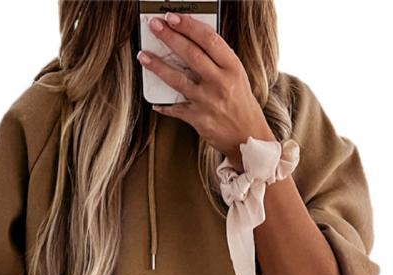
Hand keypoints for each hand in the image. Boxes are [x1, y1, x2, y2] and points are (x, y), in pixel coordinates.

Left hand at [138, 12, 274, 169]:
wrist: (249, 139)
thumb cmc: (242, 106)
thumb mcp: (238, 77)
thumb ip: (219, 61)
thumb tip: (193, 42)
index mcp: (232, 68)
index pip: (208, 40)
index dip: (188, 26)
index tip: (172, 17)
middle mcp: (220, 83)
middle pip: (190, 54)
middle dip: (169, 37)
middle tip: (154, 26)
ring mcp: (208, 102)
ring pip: (177, 79)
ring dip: (157, 66)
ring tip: (144, 56)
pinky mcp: (199, 120)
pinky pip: (176, 109)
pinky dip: (164, 105)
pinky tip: (155, 101)